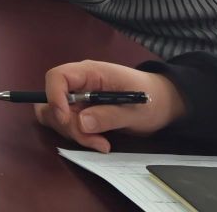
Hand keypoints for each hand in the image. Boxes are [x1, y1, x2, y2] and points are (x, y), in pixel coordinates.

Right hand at [32, 61, 181, 152]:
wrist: (163, 103)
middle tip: (93, 141)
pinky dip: (78, 136)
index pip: (57, 76)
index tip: (65, 119)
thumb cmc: (152, 98)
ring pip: (57, 116)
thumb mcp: (135, 110)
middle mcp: (78, 84)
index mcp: (90, 73)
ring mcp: (78, 98)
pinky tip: (98, 142)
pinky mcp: (81, 112)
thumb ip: (108, 115)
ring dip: (74, 133)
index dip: (54, 96)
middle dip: (68, 124)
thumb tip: (80, 123)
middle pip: (53, 101)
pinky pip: (68, 124)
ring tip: (101, 144)